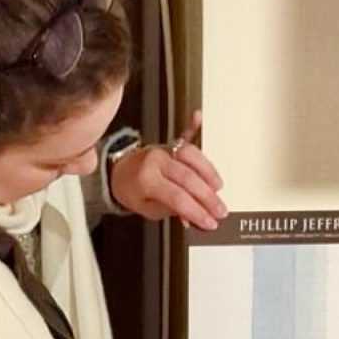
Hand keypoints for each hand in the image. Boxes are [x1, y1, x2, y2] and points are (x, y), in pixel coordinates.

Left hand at [109, 110, 227, 229]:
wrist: (118, 172)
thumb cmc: (132, 191)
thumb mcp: (149, 210)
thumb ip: (172, 211)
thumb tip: (194, 216)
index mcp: (147, 180)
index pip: (178, 197)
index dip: (197, 211)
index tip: (210, 222)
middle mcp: (156, 161)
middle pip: (188, 178)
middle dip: (208, 197)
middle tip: (220, 210)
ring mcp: (164, 150)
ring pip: (190, 156)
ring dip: (209, 172)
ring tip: (218, 188)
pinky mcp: (170, 144)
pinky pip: (182, 134)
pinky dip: (192, 126)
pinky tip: (197, 117)